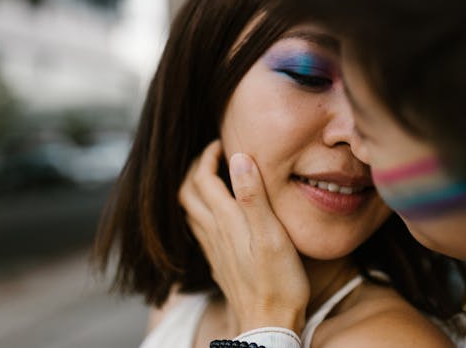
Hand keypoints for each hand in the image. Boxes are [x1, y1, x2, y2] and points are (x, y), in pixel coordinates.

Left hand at [179, 140, 308, 333]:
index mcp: (226, 220)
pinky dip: (202, 208)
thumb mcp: (272, 234)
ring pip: (190, 210)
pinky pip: (198, 227)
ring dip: (196, 186)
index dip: (208, 155)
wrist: (268, 324)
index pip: (202, 177)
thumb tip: (239, 157)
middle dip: (197, 166)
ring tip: (215, 175)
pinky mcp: (218, 262)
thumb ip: (253, 196)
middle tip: (216, 154)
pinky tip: (219, 211)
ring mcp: (213, 249)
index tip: (223, 141)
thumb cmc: (278, 282)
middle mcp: (213, 233)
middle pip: (188, 191)